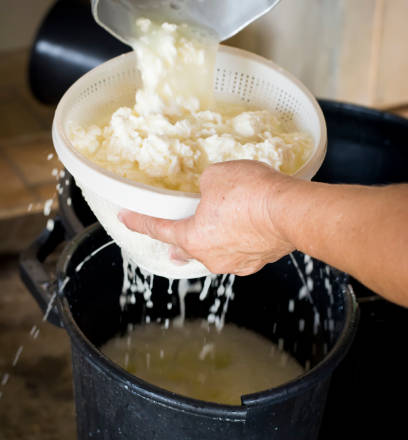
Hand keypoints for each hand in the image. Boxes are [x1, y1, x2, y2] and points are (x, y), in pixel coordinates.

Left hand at [119, 161, 294, 275]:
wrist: (289, 210)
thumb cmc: (250, 194)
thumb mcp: (215, 176)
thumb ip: (205, 185)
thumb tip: (211, 190)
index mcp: (193, 238)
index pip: (158, 229)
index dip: (139, 222)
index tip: (126, 219)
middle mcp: (212, 256)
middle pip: (187, 250)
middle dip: (178, 244)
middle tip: (172, 244)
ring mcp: (238, 262)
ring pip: (217, 253)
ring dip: (212, 243)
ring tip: (213, 235)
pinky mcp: (260, 260)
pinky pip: (241, 251)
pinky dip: (238, 241)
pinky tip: (244, 230)